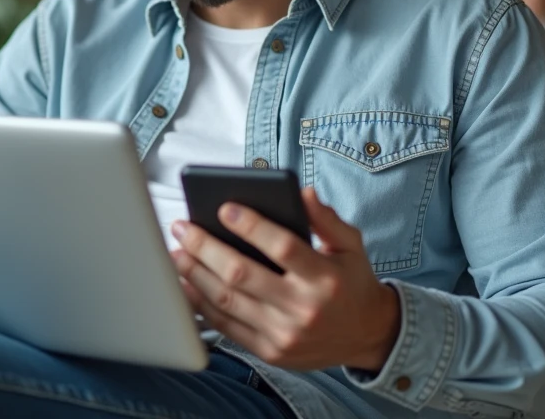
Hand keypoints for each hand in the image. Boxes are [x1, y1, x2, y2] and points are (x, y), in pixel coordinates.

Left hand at [171, 188, 399, 371]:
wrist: (368, 336)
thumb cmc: (352, 282)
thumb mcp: (351, 245)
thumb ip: (326, 218)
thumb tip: (302, 192)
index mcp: (325, 277)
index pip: (282, 247)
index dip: (251, 226)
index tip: (224, 208)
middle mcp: (303, 308)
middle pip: (242, 274)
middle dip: (205, 247)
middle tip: (183, 227)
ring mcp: (284, 334)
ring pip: (227, 300)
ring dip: (195, 274)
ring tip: (176, 251)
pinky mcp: (270, 352)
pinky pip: (226, 326)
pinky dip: (201, 304)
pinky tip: (186, 284)